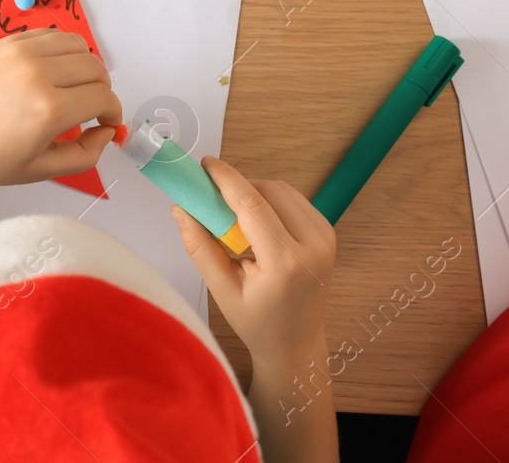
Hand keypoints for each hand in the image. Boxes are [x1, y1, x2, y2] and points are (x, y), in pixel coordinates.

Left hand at [0, 29, 123, 186]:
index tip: (108, 122)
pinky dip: (63, 51)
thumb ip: (85, 154)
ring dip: (86, 67)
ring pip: (79, 45)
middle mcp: (39, 74)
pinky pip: (53, 35)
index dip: (113, 112)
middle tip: (92, 108)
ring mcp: (22, 53)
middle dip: (103, 90)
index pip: (103, 98)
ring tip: (74, 88)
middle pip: (96, 69)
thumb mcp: (41, 169)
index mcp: (49, 110)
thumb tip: (106, 132)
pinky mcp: (9, 41)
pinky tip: (54, 72)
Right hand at [173, 157, 335, 375]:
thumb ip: (200, 247)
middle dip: (237, 185)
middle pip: (268, 191)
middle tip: (212, 196)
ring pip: (282, 190)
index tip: (205, 164)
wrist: (297, 343)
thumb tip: (180, 209)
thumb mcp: (221, 291)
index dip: (227, 178)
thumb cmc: (257, 323)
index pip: (253, 204)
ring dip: (254, 191)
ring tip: (234, 215)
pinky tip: (256, 222)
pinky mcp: (328, 233)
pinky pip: (294, 199)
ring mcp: (326, 238)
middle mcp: (313, 246)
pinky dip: (270, 200)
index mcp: (285, 264)